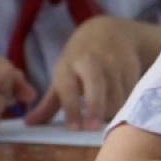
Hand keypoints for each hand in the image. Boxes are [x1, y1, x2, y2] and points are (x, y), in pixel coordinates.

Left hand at [29, 16, 160, 131]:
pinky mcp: (131, 64)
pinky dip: (127, 102)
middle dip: (96, 107)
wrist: (109, 31)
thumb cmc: (80, 59)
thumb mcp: (63, 75)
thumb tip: (29, 124)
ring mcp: (113, 60)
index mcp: (69, 64)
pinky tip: (123, 108)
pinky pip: (131, 90)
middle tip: (95, 128)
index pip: (68, 88)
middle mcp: (91, 60)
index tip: (75, 129)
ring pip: (117, 91)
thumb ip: (50, 103)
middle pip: (95, 85)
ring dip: (114, 110)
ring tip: (109, 121)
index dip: (71, 108)